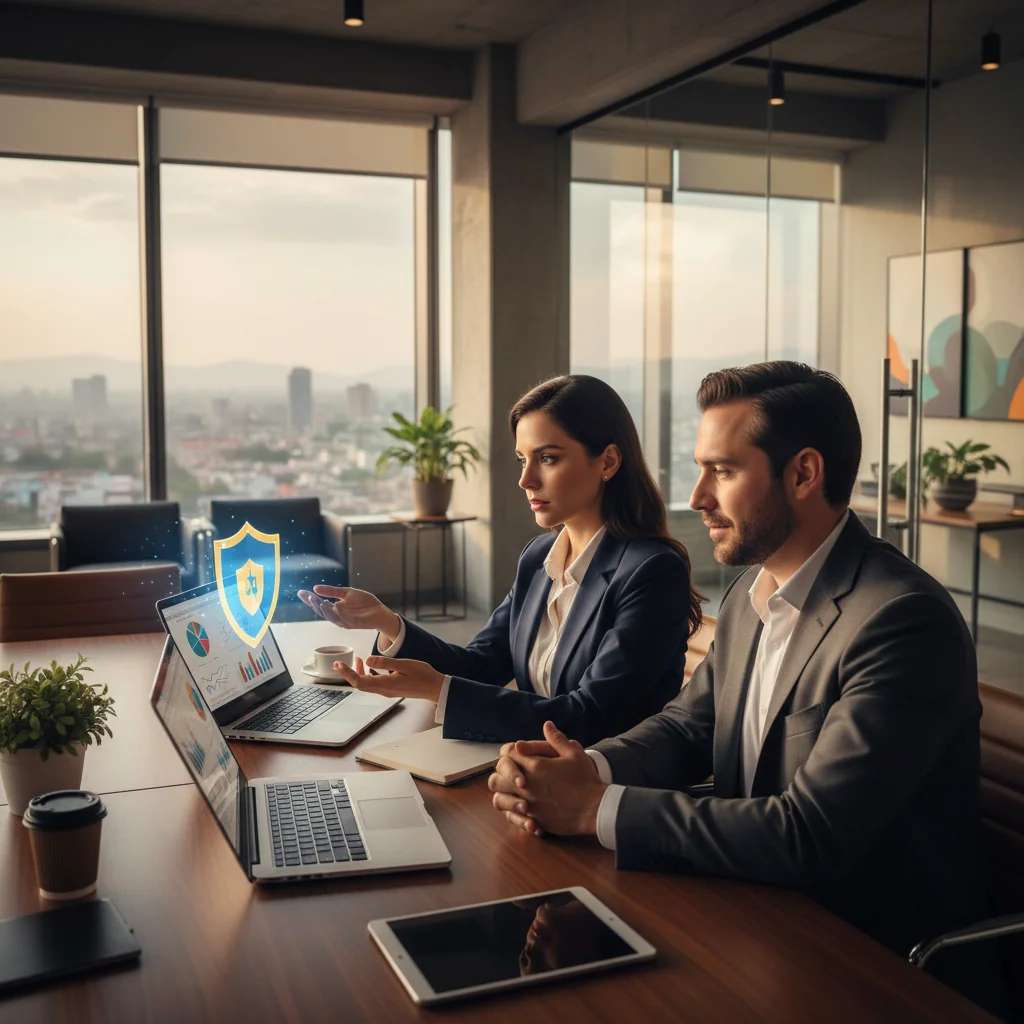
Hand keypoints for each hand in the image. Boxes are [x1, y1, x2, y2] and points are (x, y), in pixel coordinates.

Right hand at [296, 586, 400, 642]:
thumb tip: (315, 588)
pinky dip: (338, 612)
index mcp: (335, 609)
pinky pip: (344, 618)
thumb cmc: (364, 603)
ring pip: (331, 616)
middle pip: (322, 611)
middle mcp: (337, 616)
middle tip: (307, 596)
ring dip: (324, 609)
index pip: (319, 604)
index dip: (309, 599)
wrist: (380, 611)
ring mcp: (345, 621)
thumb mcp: (347, 593)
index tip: (300, 592)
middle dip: (314, 604)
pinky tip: (333, 605)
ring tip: (317, 600)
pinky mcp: (354, 623)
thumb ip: (332, 591)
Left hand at [332, 655, 443, 703]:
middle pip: (359, 684)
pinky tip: (370, 667)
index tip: (338, 664)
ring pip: (366, 684)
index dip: (347, 673)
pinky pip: (374, 684)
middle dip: (348, 673)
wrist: (435, 688)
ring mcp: (387, 691)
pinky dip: (367, 675)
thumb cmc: (422, 675)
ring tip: (357, 660)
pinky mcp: (391, 690)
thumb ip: (385, 663)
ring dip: (358, 673)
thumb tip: (367, 660)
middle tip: (339, 662)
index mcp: (385, 684)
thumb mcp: (404, 665)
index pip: (359, 680)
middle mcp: (383, 690)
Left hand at [488, 722, 605, 837]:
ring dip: (504, 794)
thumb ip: (557, 739)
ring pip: (499, 800)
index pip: (507, 753)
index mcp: (534, 766)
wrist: (595, 810)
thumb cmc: (585, 780)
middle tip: (514, 773)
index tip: (519, 753)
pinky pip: (512, 817)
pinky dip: (514, 812)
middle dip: (502, 773)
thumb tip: (547, 725)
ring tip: (515, 792)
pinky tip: (525, 808)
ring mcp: (528, 805)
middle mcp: (526, 786)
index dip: (510, 751)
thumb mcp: (574, 754)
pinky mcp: (534, 820)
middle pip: (497, 777)